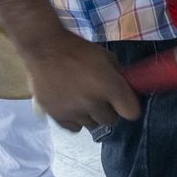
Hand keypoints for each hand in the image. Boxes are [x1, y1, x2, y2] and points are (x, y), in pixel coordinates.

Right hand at [20, 29, 142, 131]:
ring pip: (92, 125)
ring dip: (91, 115)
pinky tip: (71, 106)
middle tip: (100, 98)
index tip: (122, 101)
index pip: (132, 113)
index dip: (128, 107)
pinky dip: (75, 119)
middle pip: (111, 121)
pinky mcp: (58, 117)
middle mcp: (94, 103)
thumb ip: (118, 77)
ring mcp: (75, 113)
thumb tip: (125, 91)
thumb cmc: (78, 49)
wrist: (44, 49)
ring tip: (82, 99)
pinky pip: (75, 128)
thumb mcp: (106, 57)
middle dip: (109, 110)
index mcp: (111, 87)